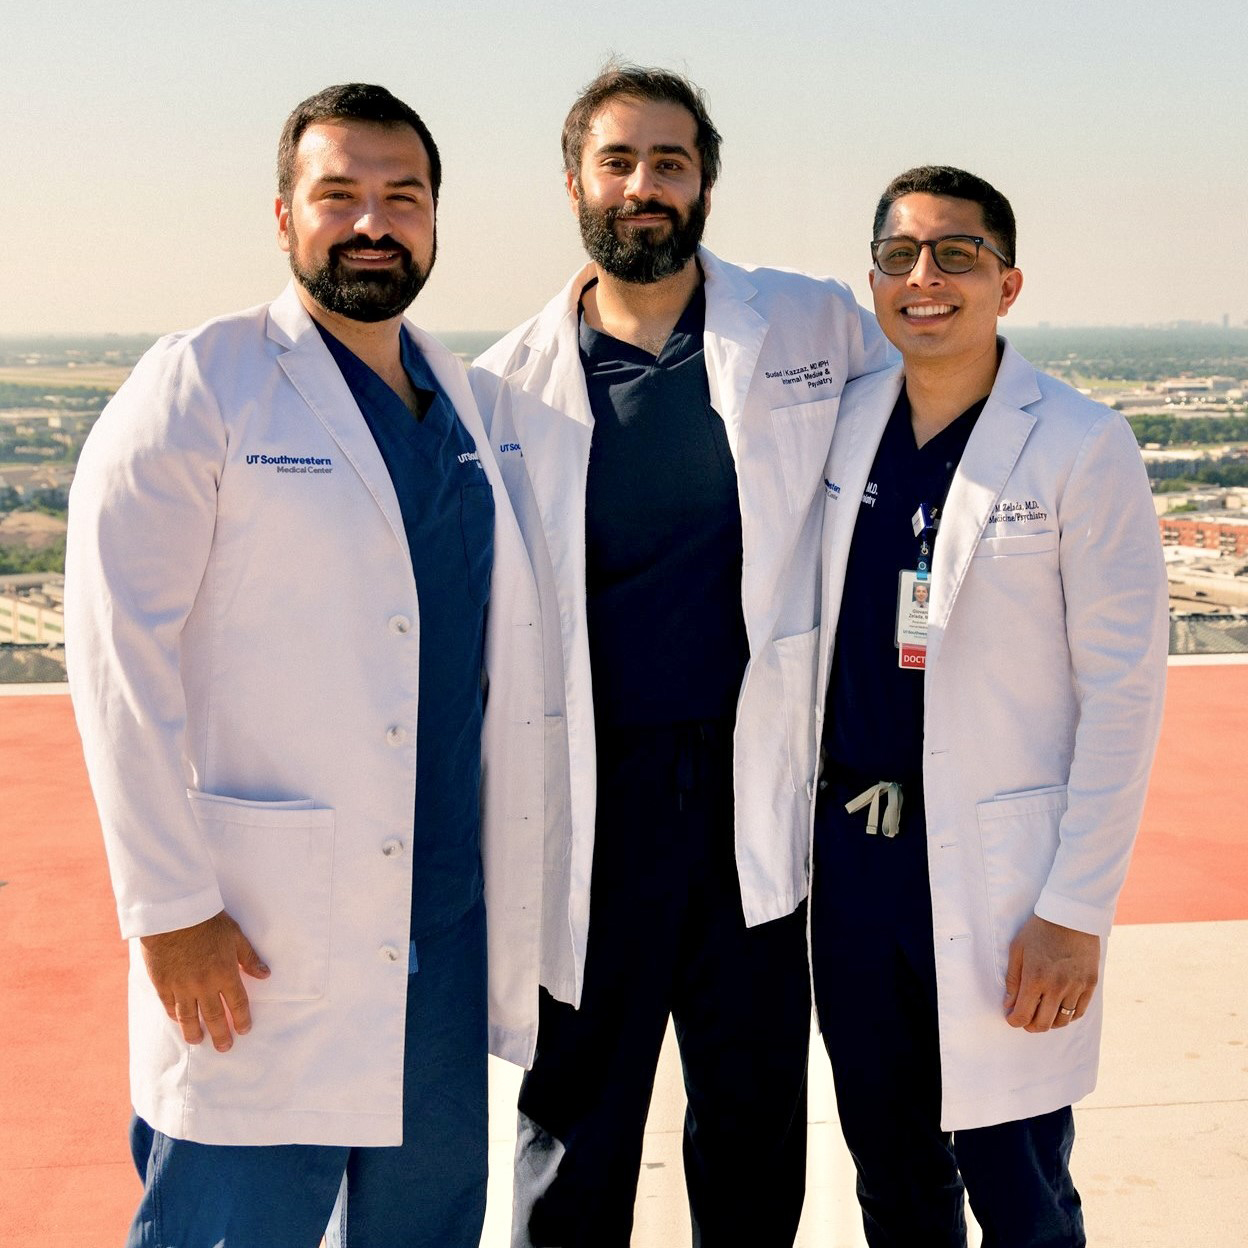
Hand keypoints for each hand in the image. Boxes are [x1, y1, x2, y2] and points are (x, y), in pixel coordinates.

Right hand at [140, 910, 269, 1051]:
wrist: (174, 915)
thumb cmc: (208, 922)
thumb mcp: (235, 936)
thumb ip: (249, 958)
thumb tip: (265, 975)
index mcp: (225, 974)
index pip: (237, 1003)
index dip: (242, 1019)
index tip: (244, 1030)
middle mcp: (204, 985)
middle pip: (214, 1016)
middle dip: (221, 1034)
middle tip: (224, 1048)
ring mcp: (181, 987)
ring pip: (189, 1017)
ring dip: (194, 1032)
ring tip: (199, 1041)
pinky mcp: (162, 984)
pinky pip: (170, 1006)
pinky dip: (175, 1016)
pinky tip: (179, 1021)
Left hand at [1003, 914, 1098, 1032]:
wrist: (1071, 916)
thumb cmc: (1039, 930)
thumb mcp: (1017, 949)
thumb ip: (1012, 979)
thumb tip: (1009, 1004)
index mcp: (1035, 978)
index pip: (1023, 1014)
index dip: (1015, 1021)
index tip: (1012, 1019)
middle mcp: (1057, 987)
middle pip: (1043, 1023)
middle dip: (1030, 1026)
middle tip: (1025, 1020)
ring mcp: (1076, 987)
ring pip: (1063, 1021)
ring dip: (1050, 1022)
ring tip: (1042, 1015)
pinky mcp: (1090, 984)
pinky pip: (1079, 1011)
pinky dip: (1068, 1016)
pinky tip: (1060, 1011)